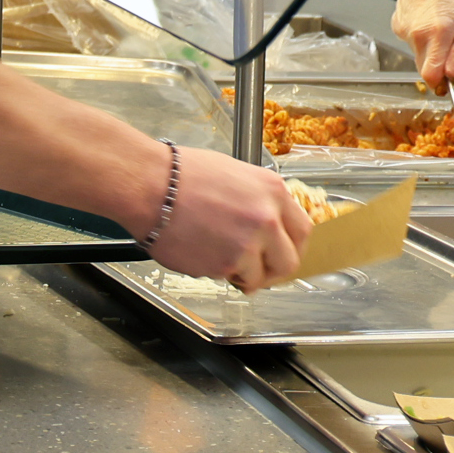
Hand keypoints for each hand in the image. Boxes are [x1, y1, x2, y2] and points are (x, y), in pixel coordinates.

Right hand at [141, 145, 310, 292]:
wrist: (151, 186)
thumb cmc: (181, 174)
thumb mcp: (236, 174)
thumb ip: (259, 201)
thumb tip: (268, 225)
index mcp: (273, 192)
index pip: (303, 231)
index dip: (292, 247)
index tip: (283, 253)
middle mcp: (267, 219)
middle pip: (289, 262)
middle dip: (274, 271)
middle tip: (259, 272)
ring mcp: (248, 244)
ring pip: (257, 277)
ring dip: (242, 274)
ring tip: (217, 256)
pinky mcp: (225, 265)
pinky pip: (229, 278)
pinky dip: (217, 272)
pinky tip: (201, 252)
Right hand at [391, 0, 453, 91]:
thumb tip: (452, 76)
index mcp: (437, 33)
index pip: (430, 75)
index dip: (440, 83)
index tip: (449, 83)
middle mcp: (416, 33)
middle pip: (422, 67)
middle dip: (436, 67)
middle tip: (450, 54)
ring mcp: (404, 28)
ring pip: (417, 53)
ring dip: (429, 49)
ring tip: (440, 29)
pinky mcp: (397, 23)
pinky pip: (410, 39)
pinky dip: (420, 36)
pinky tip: (428, 20)